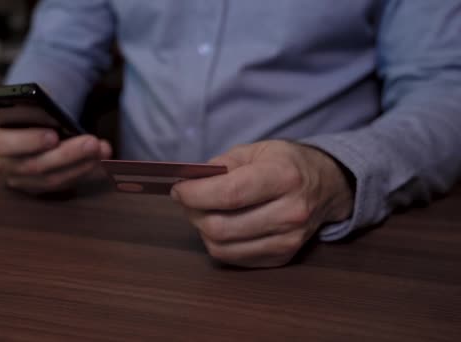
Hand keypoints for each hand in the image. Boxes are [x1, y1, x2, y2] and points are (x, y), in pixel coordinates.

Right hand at [0, 109, 111, 194]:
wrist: (35, 121)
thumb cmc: (33, 109)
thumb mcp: (32, 100)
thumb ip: (38, 104)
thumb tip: (54, 110)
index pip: (4, 144)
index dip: (29, 141)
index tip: (54, 135)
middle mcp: (3, 164)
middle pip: (35, 166)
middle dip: (67, 154)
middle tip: (92, 143)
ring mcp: (21, 180)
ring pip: (53, 179)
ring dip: (81, 165)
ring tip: (102, 150)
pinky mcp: (40, 188)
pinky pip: (64, 184)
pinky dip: (84, 171)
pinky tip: (102, 160)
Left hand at [171, 140, 353, 267]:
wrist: (326, 186)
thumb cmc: (285, 163)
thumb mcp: (255, 150)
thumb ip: (221, 165)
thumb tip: (189, 182)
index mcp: (283, 177)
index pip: (230, 194)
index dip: (195, 194)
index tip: (178, 189)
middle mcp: (290, 212)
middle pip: (221, 226)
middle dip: (193, 212)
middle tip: (188, 199)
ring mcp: (288, 240)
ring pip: (222, 247)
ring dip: (202, 230)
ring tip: (204, 211)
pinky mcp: (282, 257)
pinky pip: (233, 258)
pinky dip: (218, 243)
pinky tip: (222, 224)